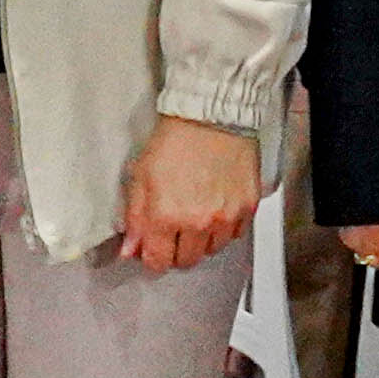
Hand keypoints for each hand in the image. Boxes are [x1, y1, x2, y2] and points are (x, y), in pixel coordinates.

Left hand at [116, 112, 261, 272]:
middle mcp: (198, 223)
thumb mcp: (140, 176)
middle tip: (173, 230)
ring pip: (212, 250)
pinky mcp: (247, 207)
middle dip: (176, 251)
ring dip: (202, 240)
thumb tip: (131, 248)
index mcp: (166, 216)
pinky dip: (225, 227)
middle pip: (187, 261)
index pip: (158, 262)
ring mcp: (226, 217)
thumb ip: (134, 217)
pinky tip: (216, 207)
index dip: (152, 257)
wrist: (210, 115)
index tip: (153, 248)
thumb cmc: (175, 139)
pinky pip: (236, 234)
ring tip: (197, 214)